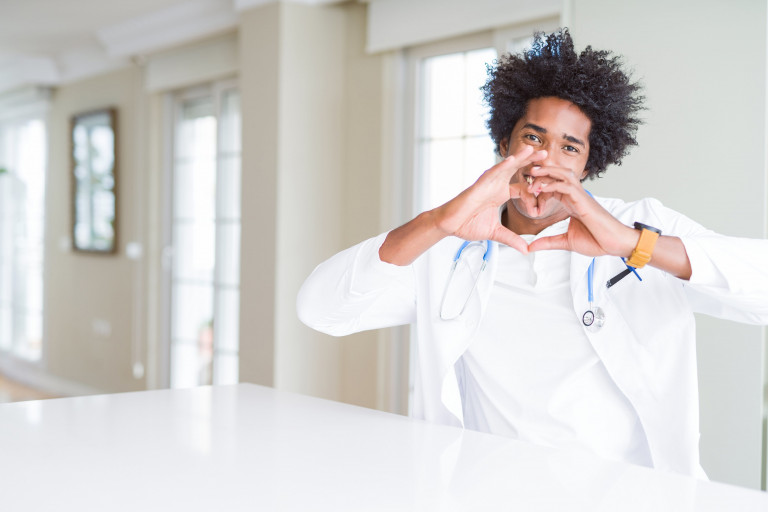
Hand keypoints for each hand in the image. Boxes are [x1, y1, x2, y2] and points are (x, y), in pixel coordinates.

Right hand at [432, 145, 546, 252]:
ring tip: (533, 149)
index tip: (543, 201)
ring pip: (506, 167)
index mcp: (501, 193)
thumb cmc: (467, 224)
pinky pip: (492, 173)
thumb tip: (526, 250)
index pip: (522, 186)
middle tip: (547, 154)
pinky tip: (513, 159)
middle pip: (517, 170)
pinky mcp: (479, 185)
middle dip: (531, 162)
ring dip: (519, 158)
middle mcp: (496, 185)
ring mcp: (487, 183)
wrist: (450, 225)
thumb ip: (512, 239)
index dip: (534, 190)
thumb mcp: (496, 233)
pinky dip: (502, 166)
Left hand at [524, 166, 637, 256]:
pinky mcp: (583, 200)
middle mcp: (576, 196)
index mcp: (571, 202)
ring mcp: (580, 196)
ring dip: (547, 172)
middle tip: (526, 173)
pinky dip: (553, 184)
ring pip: (563, 174)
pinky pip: (567, 186)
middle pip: (558, 175)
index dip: (540, 186)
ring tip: (532, 172)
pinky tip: (541, 188)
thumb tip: (530, 247)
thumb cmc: (596, 241)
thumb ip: (548, 242)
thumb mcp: (566, 242)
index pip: (554, 186)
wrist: (615, 244)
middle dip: (542, 171)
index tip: (527, 193)